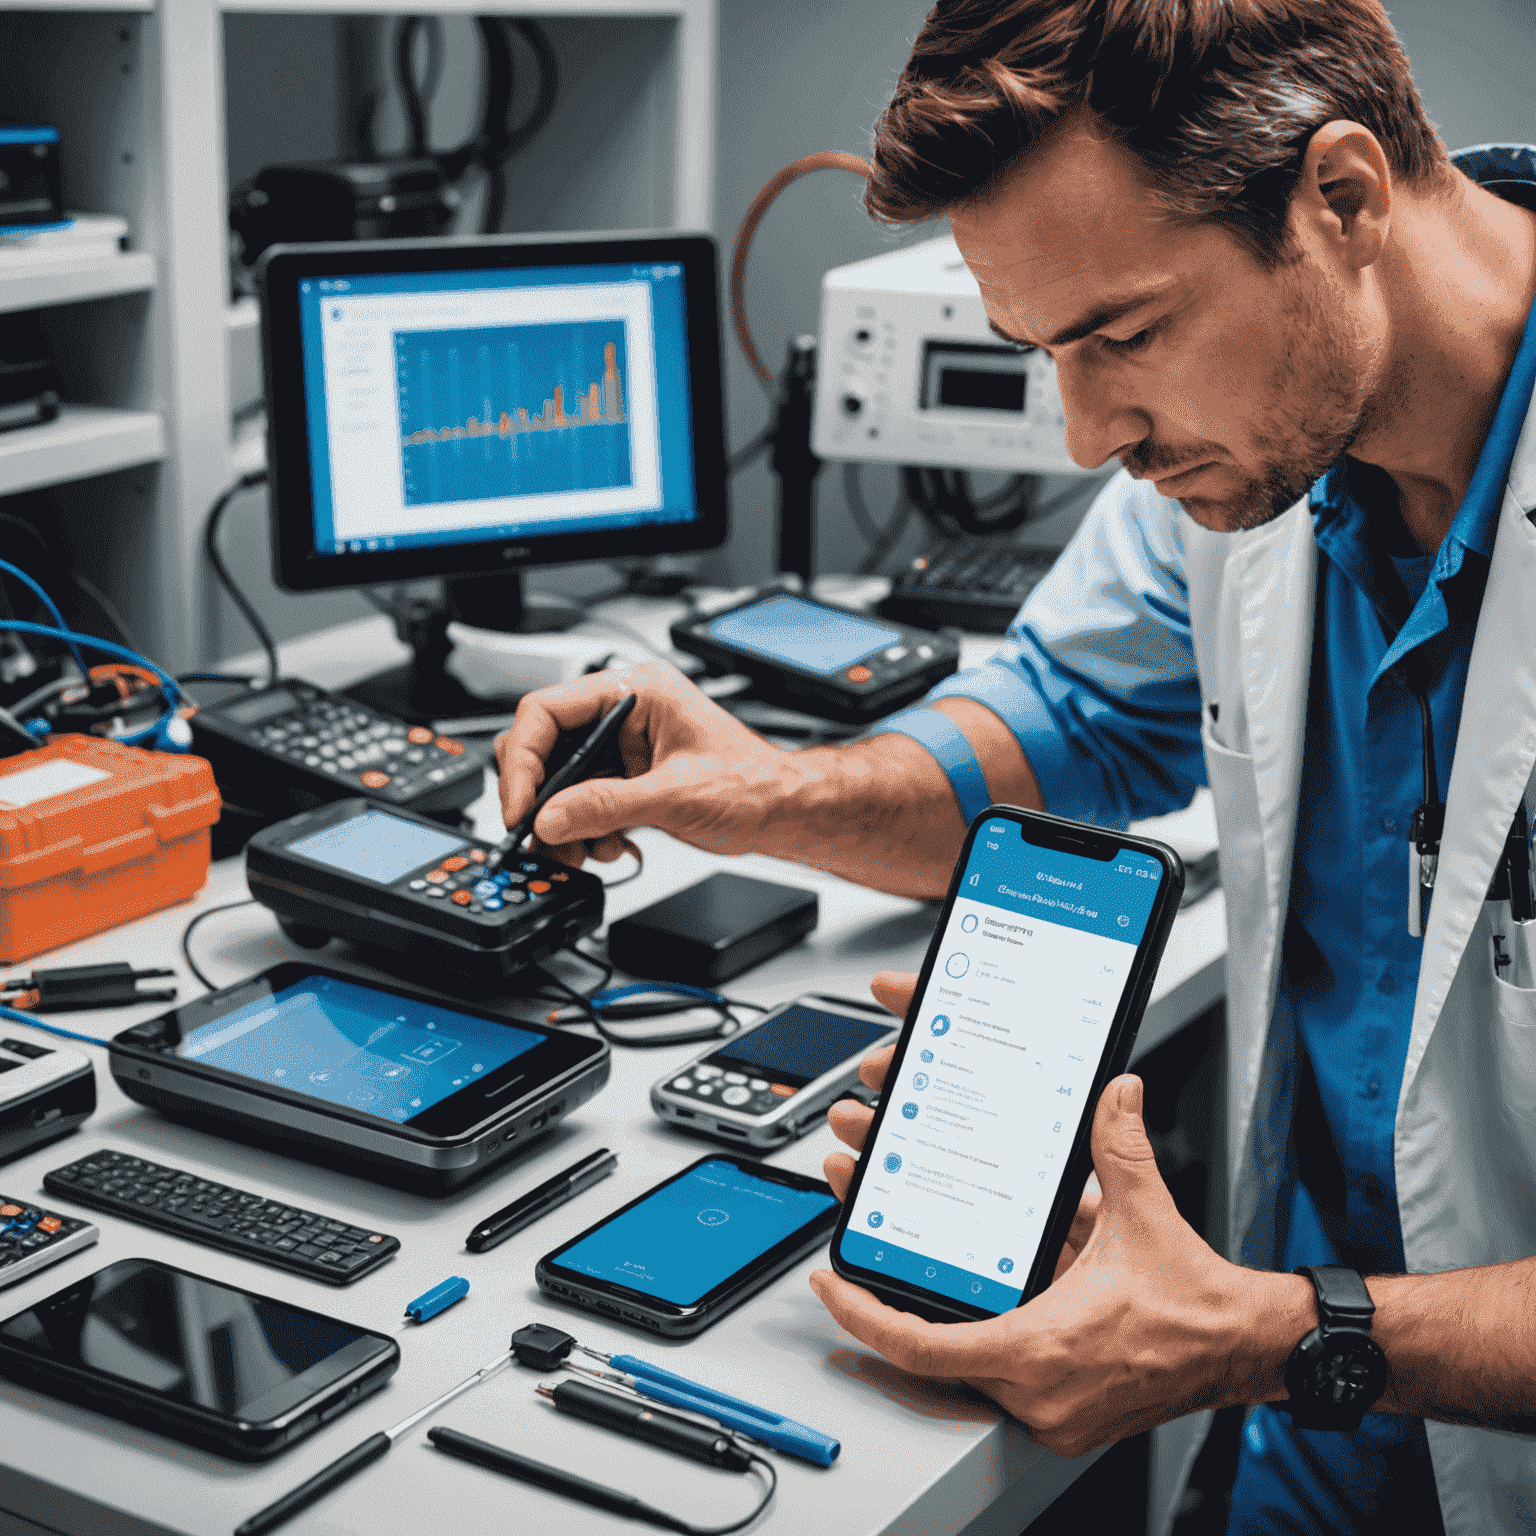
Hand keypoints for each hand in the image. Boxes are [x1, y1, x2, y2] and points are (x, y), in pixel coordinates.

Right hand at [494, 661, 805, 867]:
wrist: (783, 812)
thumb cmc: (754, 783)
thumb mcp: (674, 795)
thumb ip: (605, 806)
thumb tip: (550, 818)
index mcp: (636, 691)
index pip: (547, 710)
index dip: (524, 759)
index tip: (521, 805)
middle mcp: (624, 713)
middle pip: (545, 746)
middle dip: (542, 797)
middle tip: (540, 834)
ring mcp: (623, 747)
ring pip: (560, 782)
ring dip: (564, 823)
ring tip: (584, 850)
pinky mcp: (626, 779)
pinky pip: (581, 803)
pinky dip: (584, 832)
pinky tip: (608, 847)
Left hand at [817, 993, 1312, 1453]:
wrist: (1241, 1349)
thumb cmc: (1192, 1300)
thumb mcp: (1143, 1213)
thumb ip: (1119, 1146)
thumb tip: (1115, 1092)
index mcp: (1042, 1343)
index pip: (924, 1345)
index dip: (865, 1316)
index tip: (832, 1283)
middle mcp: (1037, 1386)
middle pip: (930, 1352)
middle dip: (885, 1299)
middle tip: (854, 1257)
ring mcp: (1047, 1405)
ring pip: (961, 1366)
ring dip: (927, 1316)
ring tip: (897, 1262)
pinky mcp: (1060, 1408)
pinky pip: (997, 1375)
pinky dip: (973, 1332)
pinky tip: (958, 1293)